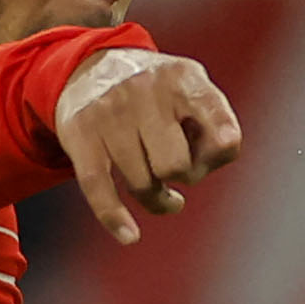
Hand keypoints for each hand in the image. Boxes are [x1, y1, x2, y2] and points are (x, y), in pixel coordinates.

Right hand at [52, 52, 240, 245]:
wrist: (89, 67)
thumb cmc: (157, 94)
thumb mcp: (192, 89)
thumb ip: (216, 124)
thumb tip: (207, 162)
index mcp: (182, 78)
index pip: (213, 114)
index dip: (221, 140)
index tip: (224, 147)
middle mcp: (144, 90)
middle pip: (176, 165)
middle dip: (184, 176)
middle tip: (179, 166)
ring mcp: (109, 112)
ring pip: (142, 183)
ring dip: (156, 196)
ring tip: (158, 183)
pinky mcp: (80, 134)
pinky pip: (98, 188)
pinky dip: (114, 218)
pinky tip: (130, 235)